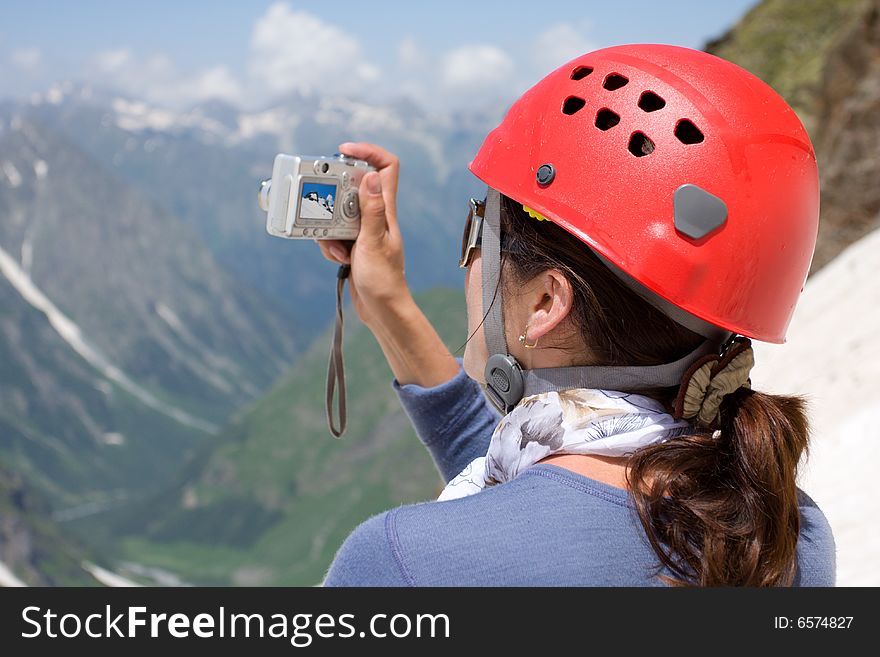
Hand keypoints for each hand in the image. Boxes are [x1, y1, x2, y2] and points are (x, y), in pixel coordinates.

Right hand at [316, 142, 410, 327]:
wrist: (382, 310)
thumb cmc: (384, 280)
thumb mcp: (373, 242)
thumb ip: (371, 210)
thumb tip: (371, 175)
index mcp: (386, 210)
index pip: (386, 167)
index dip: (368, 151)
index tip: (344, 150)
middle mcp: (375, 215)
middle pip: (351, 187)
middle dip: (333, 195)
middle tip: (322, 204)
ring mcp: (363, 230)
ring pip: (337, 212)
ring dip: (329, 227)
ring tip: (338, 248)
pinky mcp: (352, 244)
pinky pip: (333, 233)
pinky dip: (330, 245)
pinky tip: (339, 259)